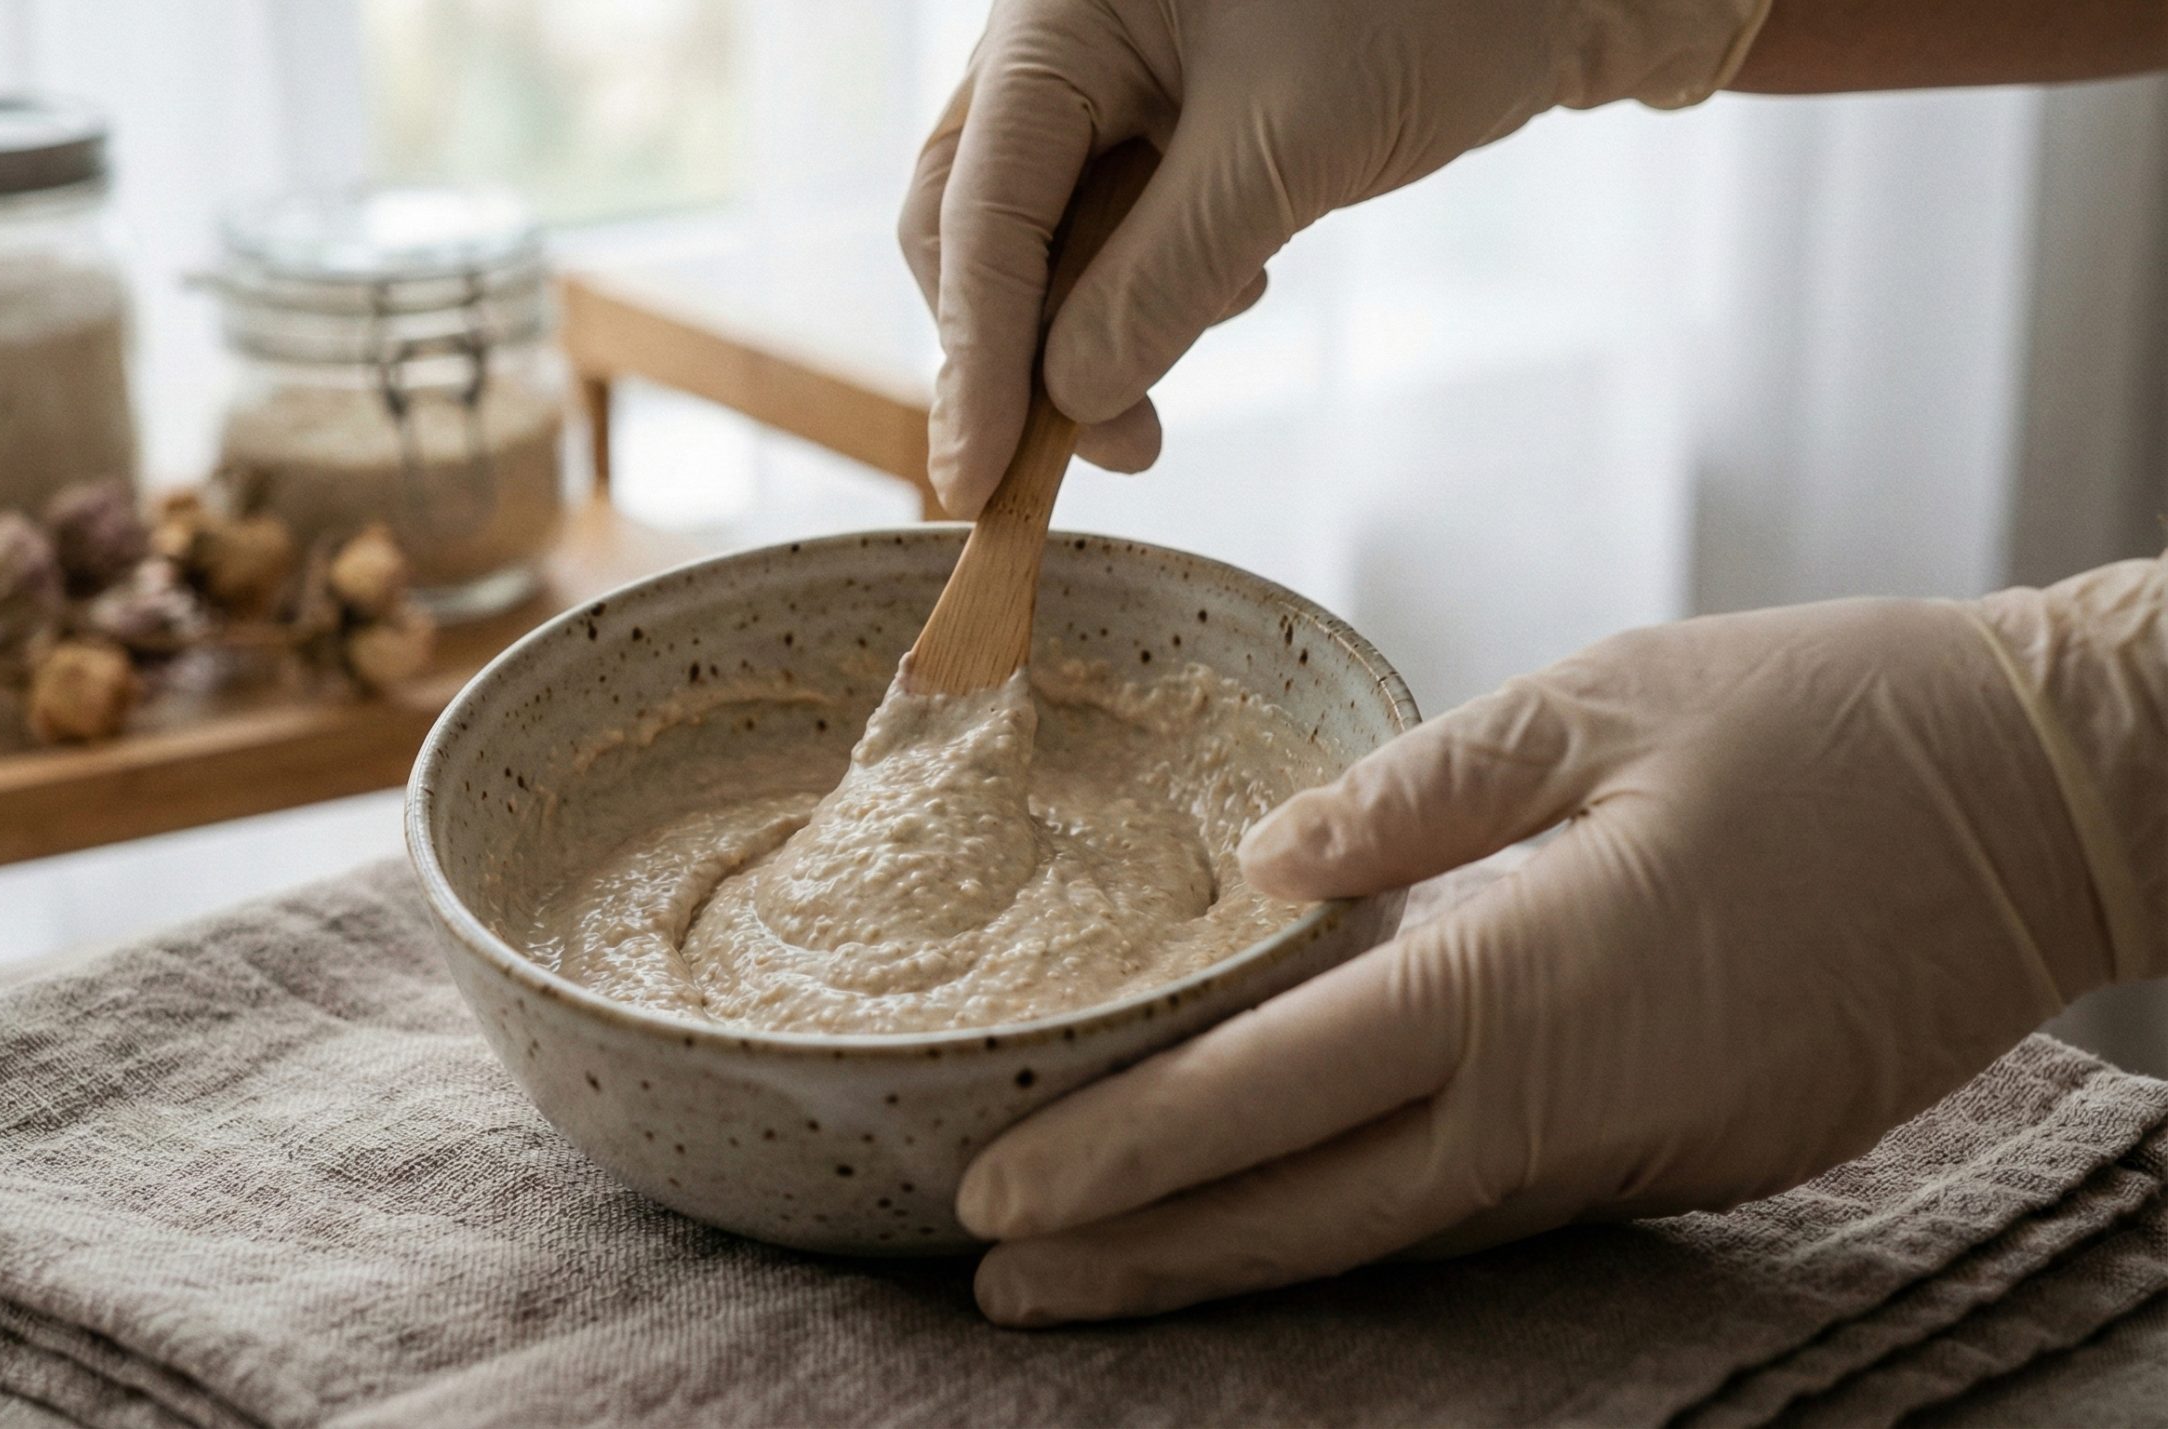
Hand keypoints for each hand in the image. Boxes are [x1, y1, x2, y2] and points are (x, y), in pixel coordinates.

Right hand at [901, 0, 1769, 514]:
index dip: (974, 354)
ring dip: (1090, 319)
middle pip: (972, 214)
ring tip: (1194, 345)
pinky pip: (1110, 210)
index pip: (974, 203)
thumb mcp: (1287, 156)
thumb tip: (1069, 401)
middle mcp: (1059, 27)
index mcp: (1058, 9)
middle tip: (1086, 454)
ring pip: (1039, 224)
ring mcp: (1110, 59)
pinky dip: (1146, 276)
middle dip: (1018, 344)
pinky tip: (1230, 283)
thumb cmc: (1437, 7)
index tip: (978, 481)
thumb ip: (1160, 282)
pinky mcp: (1166, 95)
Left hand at [958, 581, 2166, 1325]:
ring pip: (1404, 1235)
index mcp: (1525, 979)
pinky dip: (1382, 1220)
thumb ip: (1410, 795)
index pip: (1270, 1096)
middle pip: (1313, 1222)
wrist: (2064, 794)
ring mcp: (1648, 1158)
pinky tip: (1300, 1211)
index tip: (996, 1190)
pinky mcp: (1703, 1163)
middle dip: (1146, 1258)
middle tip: (999, 1285)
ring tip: (1111, 1266)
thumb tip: (1264, 869)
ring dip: (1249, 1255)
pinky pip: (1503, 1209)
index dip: (1120, 1153)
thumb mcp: (1597, 702)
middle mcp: (1574, 1106)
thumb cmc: (1827, 715)